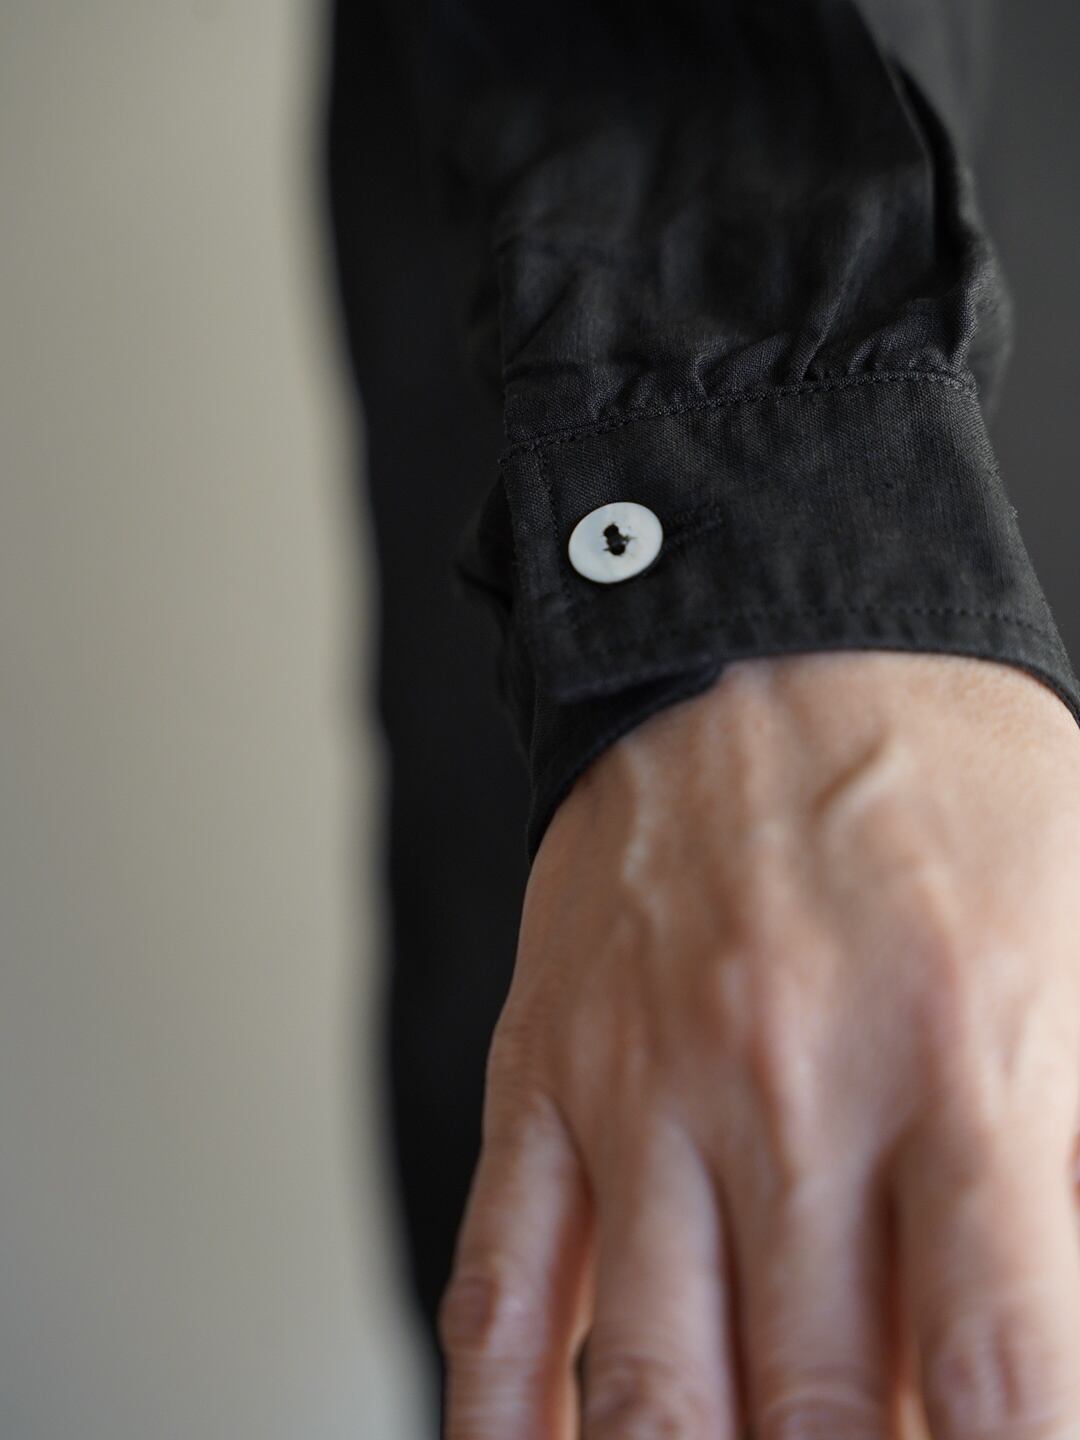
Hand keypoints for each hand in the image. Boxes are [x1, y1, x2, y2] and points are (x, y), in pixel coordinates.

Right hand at [437, 650, 1079, 1438]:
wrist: (763, 639)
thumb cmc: (943, 782)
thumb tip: (1052, 1334)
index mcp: (957, 1060)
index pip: (1006, 1373)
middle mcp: (785, 1090)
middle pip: (819, 1410)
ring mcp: (641, 1087)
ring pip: (647, 1384)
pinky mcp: (544, 1068)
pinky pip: (501, 1275)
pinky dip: (499, 1417)